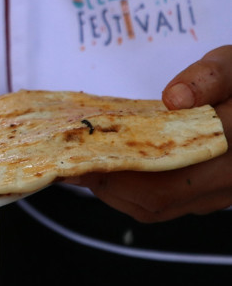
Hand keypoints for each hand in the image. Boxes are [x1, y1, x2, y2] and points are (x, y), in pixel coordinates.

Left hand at [72, 46, 231, 221]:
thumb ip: (208, 77)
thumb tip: (174, 98)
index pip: (165, 179)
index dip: (116, 176)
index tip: (78, 161)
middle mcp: (228, 180)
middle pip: (154, 200)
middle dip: (105, 183)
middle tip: (70, 162)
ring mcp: (220, 194)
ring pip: (156, 207)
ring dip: (114, 189)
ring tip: (83, 163)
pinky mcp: (210, 196)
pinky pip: (164, 204)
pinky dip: (129, 190)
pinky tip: (110, 167)